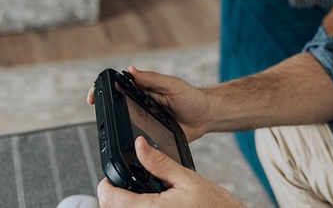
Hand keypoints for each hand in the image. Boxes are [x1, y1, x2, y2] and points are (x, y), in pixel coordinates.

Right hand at [87, 66, 211, 140]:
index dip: (102, 88)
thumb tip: (131, 70)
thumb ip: (153, 79)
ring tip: (111, 127)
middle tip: (98, 112)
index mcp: (143, 88)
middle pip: (115, 105)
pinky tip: (128, 143)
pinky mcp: (150, 135)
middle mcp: (140, 103)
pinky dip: (129, 140)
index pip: (117, 85)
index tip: (94, 95)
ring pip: (122, 123)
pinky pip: (135, 139)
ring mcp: (143, 119)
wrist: (206, 117)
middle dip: (103, 108)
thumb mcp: (174, 86)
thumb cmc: (192, 98)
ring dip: (115, 125)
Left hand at [97, 136, 244, 207]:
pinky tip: (149, 204)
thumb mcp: (186, 177)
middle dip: (114, 197)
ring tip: (140, 195)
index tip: (110, 180)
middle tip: (125, 186)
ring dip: (124, 204)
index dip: (106, 187)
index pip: (110, 200)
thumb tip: (139, 145)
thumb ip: (159, 163)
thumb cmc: (212, 204)